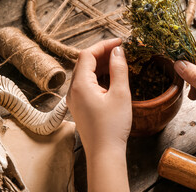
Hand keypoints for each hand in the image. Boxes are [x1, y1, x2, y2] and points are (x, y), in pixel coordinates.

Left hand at [67, 38, 131, 155]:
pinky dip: (99, 76)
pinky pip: (87, 84)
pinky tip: (112, 78)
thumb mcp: (120, 94)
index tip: (121, 42)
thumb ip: (119, 69)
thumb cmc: (113, 126)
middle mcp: (73, 90)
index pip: (87, 54)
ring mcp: (74, 99)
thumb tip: (118, 51)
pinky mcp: (80, 106)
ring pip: (86, 73)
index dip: (104, 45)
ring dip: (101, 65)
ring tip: (119, 62)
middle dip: (103, 54)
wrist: (104, 153)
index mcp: (80, 85)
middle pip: (85, 62)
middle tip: (122, 51)